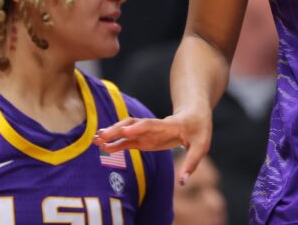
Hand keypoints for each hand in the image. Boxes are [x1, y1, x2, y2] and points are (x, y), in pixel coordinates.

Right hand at [93, 108, 211, 184]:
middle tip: (103, 135)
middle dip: (119, 129)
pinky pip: (127, 140)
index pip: (153, 125)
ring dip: (113, 134)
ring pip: (128, 130)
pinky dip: (115, 143)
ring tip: (96, 139)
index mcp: (170, 126)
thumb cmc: (199, 131)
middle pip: (135, 125)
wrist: (194, 115)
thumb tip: (183, 183)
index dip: (140, 127)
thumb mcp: (202, 145)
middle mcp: (155, 127)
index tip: (126, 130)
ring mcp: (148, 131)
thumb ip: (192, 163)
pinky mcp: (144, 138)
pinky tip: (102, 146)